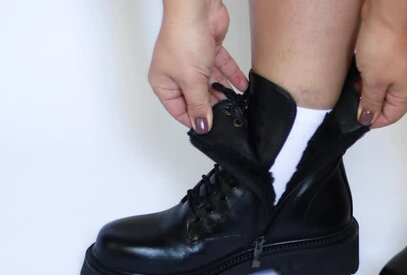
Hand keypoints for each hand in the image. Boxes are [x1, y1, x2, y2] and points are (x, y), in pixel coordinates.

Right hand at [148, 0, 247, 133]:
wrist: (196, 9)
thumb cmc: (183, 38)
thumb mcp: (192, 80)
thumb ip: (199, 104)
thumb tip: (202, 125)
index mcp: (163, 82)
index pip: (179, 109)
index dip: (194, 119)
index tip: (210, 129)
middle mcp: (176, 73)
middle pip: (196, 98)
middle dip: (212, 107)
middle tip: (227, 118)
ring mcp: (193, 62)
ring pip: (210, 84)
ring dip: (223, 93)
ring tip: (236, 105)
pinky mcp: (208, 51)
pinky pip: (222, 68)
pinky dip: (232, 76)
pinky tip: (241, 87)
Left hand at [355, 3, 406, 127]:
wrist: (387, 14)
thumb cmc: (384, 45)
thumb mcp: (373, 81)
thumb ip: (370, 102)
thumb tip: (368, 117)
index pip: (393, 115)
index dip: (375, 120)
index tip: (358, 119)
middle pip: (390, 100)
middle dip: (371, 103)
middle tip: (353, 102)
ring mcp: (405, 63)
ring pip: (386, 84)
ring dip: (370, 87)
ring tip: (354, 85)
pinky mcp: (397, 50)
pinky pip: (385, 69)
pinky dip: (373, 73)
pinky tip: (360, 70)